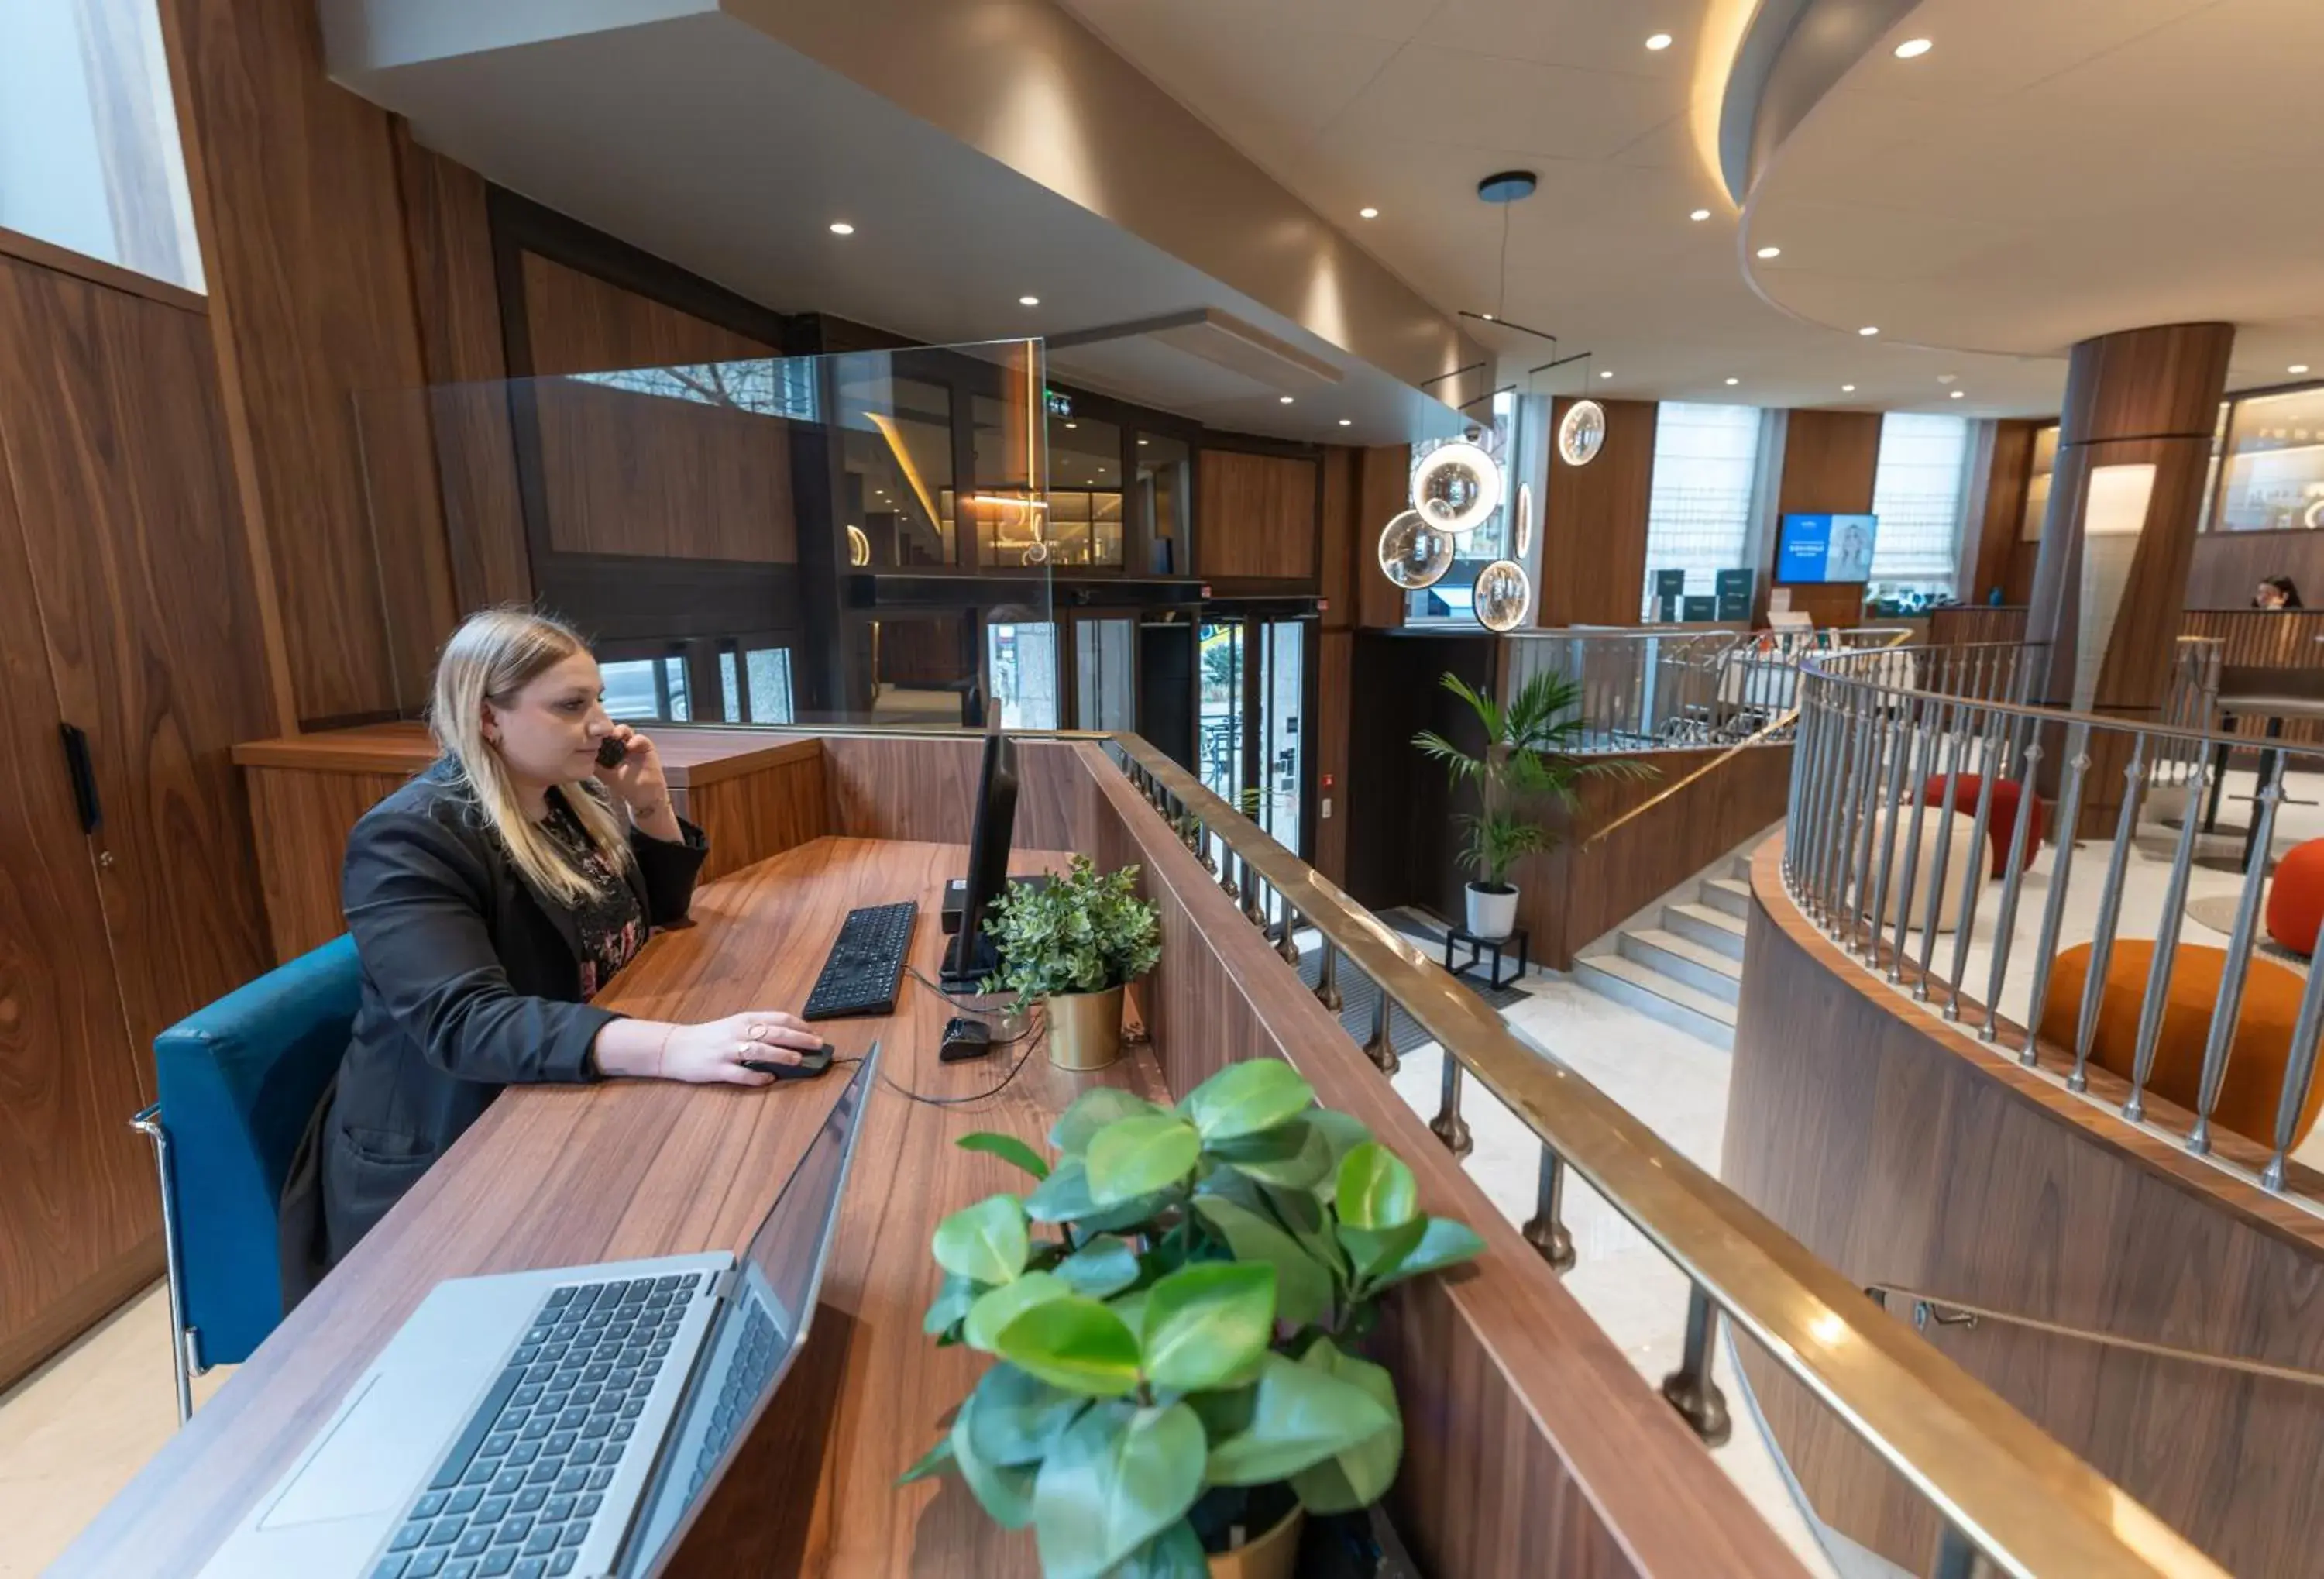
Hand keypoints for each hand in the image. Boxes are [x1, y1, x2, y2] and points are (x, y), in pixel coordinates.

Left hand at [592, 724, 668, 810]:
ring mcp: (634, 744)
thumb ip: (595, 764)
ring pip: (625, 730)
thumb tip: (579, 755)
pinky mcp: (646, 746)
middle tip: (602, 733)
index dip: (597, 734)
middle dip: (607, 730)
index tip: (591, 734)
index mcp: (611, 749)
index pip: (603, 736)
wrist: (643, 794)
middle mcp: (621, 744)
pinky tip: (629, 746)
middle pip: (612, 730)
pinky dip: (635, 740)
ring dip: (620, 731)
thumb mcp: (604, 774)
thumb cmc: (623, 785)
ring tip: (616, 736)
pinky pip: (640, 738)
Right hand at [658, 1011, 820, 1085]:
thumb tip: (789, 1038)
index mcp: (744, 1019)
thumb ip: (758, 1029)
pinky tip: (769, 1079)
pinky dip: (757, 1077)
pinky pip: (741, 1074)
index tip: (814, 1032)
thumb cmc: (709, 1036)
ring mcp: (727, 1051)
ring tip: (798, 1060)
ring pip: (760, 1051)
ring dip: (781, 1055)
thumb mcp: (734, 1025)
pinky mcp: (717, 1069)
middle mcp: (738, 1032)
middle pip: (775, 1033)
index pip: (778, 1018)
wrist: (675, 1046)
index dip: (799, 1025)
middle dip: (800, 1039)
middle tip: (818, 1045)